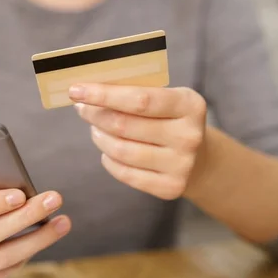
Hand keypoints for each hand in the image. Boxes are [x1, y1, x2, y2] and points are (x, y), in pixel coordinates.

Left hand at [69, 83, 207, 199]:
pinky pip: (125, 173)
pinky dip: (109, 160)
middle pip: (125, 125)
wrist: (201, 160)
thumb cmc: (172, 120)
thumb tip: (88, 90)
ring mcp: (181, 165)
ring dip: (99, 137)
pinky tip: (108, 151)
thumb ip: (135, 92)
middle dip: (95, 115)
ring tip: (95, 130)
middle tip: (82, 109)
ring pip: (121, 150)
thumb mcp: (166, 98)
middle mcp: (188, 136)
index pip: (139, 99)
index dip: (103, 94)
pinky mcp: (170, 187)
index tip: (76, 90)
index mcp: (189, 105)